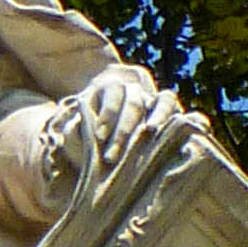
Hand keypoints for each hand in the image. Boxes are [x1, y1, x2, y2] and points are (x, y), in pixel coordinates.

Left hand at [40, 63, 166, 191]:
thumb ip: (74, 131)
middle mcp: (133, 90)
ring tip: (150, 132)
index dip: (108, 113)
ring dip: (156, 116)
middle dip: (123, 129)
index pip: (112, 93)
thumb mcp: (76, 137)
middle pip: (134, 100)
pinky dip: (170, 115)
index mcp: (109, 89)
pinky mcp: (168, 113)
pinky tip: (164, 133)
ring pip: (160, 99)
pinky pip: (173, 107)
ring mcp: (153, 100)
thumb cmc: (87, 144)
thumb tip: (78, 127)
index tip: (99, 137)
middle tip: (111, 157)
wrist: (105, 154)